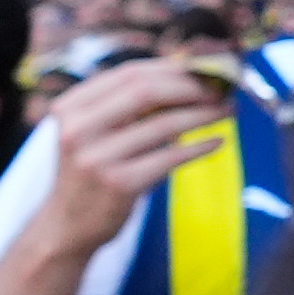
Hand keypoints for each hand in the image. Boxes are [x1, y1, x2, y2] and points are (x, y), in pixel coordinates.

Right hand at [23, 55, 216, 266]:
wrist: (66, 227)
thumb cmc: (91, 172)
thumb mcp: (93, 132)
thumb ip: (126, 105)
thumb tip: (188, 76)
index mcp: (70, 108)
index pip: (128, 74)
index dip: (171, 67)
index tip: (202, 68)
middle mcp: (78, 129)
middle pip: (146, 91)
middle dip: (190, 86)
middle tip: (222, 88)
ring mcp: (97, 158)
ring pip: (164, 124)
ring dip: (203, 114)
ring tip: (227, 110)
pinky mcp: (119, 184)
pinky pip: (171, 157)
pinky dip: (199, 147)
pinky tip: (218, 141)